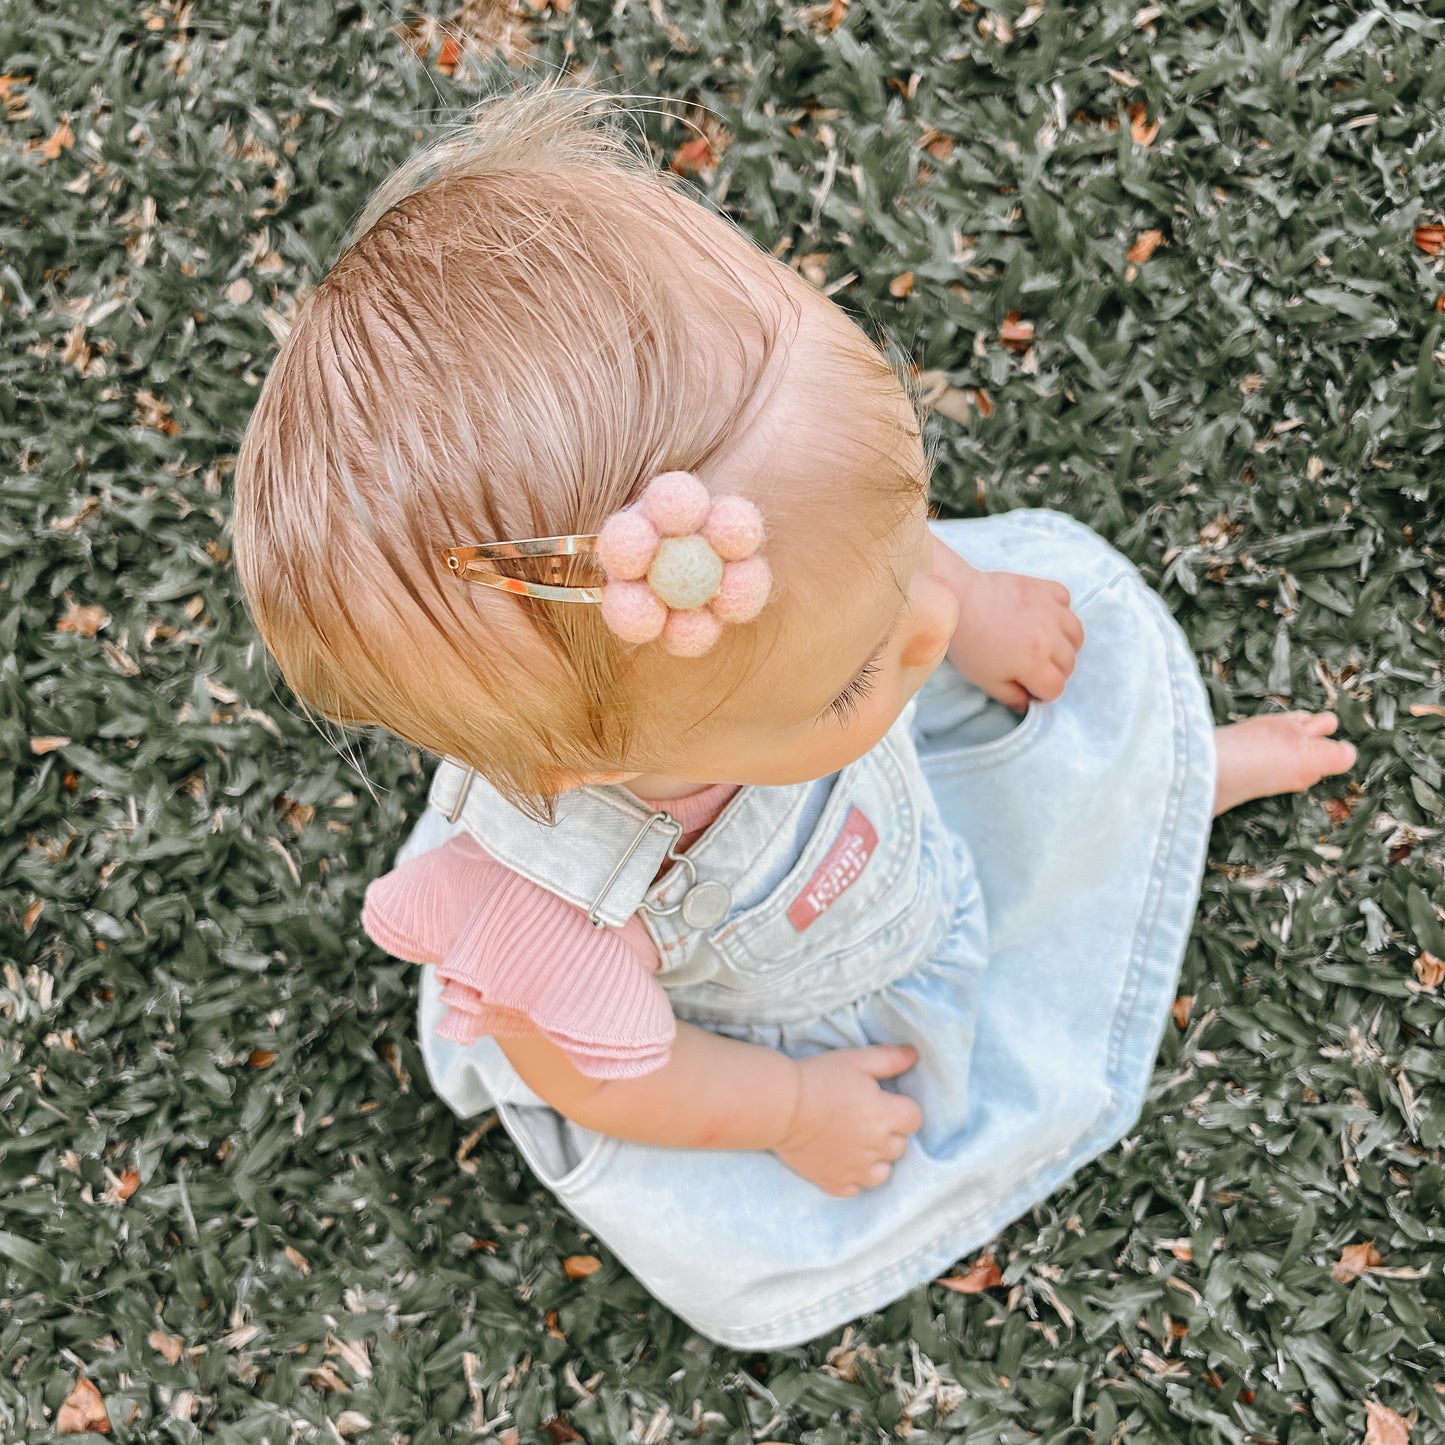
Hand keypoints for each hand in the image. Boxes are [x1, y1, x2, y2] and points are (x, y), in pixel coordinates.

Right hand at [772, 1044, 923, 1196]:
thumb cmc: (819, 1079)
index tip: (884, 1101)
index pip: (914, 1119)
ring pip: (881, 1172)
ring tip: (857, 1142)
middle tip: (865, 1116)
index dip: (901, 1108)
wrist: (780, 1107)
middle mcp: (875, 1148)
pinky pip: (854, 1189)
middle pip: (899, 1146)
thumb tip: (913, 1055)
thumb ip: (890, 1059)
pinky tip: (841, 1160)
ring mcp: (855, 1169)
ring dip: (875, 1159)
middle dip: (889, 1132)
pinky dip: (852, 1177)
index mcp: (885, 1116)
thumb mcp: (857, 1060)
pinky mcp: (833, 1182)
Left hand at [946, 569, 1083, 712]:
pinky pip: (1066, 601)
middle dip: (1054, 671)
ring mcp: (1050, 610)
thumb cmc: (969, 644)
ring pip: (1076, 634)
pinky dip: (1060, 610)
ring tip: (1046, 644)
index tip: (1029, 686)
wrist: (958, 601)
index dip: (1043, 693)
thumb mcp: (985, 680)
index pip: (1056, 688)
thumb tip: (1027, 705)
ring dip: (1065, 644)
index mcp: (1034, 663)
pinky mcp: (1044, 588)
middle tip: (1034, 666)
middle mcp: (1049, 637)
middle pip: (1069, 664)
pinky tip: (1043, 616)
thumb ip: (1010, 696)